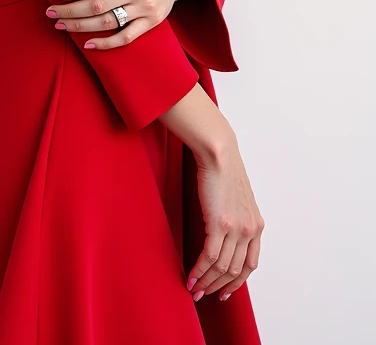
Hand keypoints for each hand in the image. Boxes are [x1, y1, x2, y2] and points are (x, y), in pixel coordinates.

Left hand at [45, 0, 196, 49]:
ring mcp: (145, 8)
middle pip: (97, 5)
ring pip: (108, 22)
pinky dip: (106, 43)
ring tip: (60, 25)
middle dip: (70, 11)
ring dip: (81, 26)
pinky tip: (87, 44)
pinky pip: (126, 37)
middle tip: (51, 12)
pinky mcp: (150, 22)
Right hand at [187, 136, 264, 302]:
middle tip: (203, 294)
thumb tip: (223, 234)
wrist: (219, 153)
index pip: (250, 265)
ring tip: (193, 289)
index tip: (225, 292)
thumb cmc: (224, 171)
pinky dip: (199, 271)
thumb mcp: (238, 200)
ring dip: (206, 282)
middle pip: (234, 270)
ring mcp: (236, 228)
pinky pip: (210, 257)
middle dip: (217, 286)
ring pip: (222, 267)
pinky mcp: (220, 224)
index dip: (236, 282)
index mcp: (257, 225)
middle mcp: (250, 230)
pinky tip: (190, 276)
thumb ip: (236, 219)